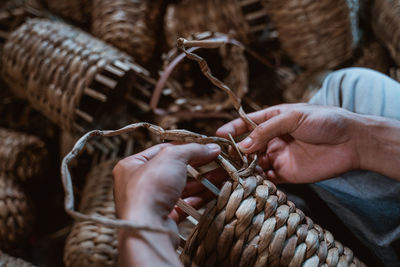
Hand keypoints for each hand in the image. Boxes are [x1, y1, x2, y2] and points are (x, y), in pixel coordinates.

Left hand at [113, 143, 219, 266]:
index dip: (186, 147)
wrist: (148, 228)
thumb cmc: (151, 187)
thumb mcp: (172, 157)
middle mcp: (139, 183)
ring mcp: (152, 202)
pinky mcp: (164, 218)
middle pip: (175, 169)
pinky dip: (200, 197)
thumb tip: (212, 148)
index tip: (207, 147)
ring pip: (182, 187)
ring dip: (203, 181)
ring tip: (223, 175)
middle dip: (199, 165)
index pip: (163, 149)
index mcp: (132, 165)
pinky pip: (185, 204)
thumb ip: (193, 149)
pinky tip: (215, 191)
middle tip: (219, 161)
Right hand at [217, 103, 361, 182]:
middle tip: (220, 159)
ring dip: (243, 168)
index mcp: (274, 120)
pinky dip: (257, 180)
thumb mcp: (292, 117)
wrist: (352, 141)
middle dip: (234, 152)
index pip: (247, 124)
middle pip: (247, 146)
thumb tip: (242, 144)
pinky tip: (248, 181)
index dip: (232, 129)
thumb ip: (266, 130)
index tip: (217, 135)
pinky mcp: (287, 174)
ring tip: (231, 172)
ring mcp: (279, 157)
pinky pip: (267, 179)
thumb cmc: (325, 120)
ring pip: (254, 163)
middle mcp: (273, 139)